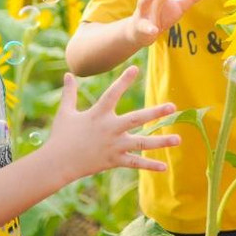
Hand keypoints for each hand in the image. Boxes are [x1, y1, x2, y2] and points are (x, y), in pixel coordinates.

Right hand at [43, 67, 179, 178]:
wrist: (57, 163)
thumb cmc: (61, 136)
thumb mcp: (65, 112)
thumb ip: (70, 93)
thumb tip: (68, 74)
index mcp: (98, 114)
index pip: (113, 94)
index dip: (123, 80)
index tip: (135, 68)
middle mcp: (109, 129)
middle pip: (136, 119)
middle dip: (155, 112)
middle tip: (173, 106)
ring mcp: (113, 146)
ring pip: (141, 143)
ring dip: (161, 141)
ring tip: (178, 139)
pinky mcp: (114, 160)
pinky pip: (135, 163)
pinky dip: (150, 165)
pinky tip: (164, 167)